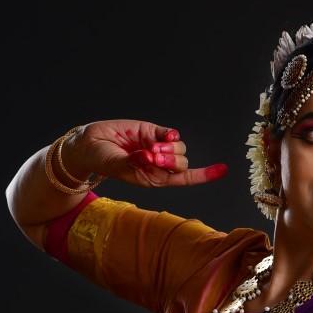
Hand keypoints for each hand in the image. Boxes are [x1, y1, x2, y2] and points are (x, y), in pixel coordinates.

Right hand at [59, 120, 227, 188]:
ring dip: (167, 148)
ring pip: (180, 149)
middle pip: (182, 164)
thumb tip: (149, 157)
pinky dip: (170, 135)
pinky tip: (161, 136)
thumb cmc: (103, 161)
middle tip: (149, 156)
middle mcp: (161, 165)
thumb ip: (134, 164)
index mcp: (156, 179)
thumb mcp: (117, 166)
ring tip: (146, 148)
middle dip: (169, 160)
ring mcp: (158, 147)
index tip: (222, 169)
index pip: (185, 179)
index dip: (204, 175)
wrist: (90, 144)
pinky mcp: (153, 132)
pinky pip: (172, 134)